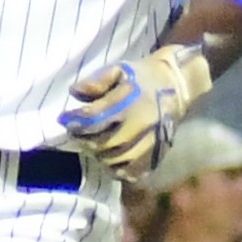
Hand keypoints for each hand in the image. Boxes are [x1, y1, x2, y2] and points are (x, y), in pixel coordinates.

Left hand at [59, 44, 215, 180]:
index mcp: (130, 102)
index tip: (65, 119)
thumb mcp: (119, 70)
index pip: (94, 120)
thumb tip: (74, 92)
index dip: (75, 122)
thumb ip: (96, 81)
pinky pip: (131, 172)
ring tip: (94, 143)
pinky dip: (117, 168)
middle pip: (102, 144)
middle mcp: (140, 125)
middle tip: (78, 133)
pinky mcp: (156, 155)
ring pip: (114, 160)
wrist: (176, 87)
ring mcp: (149, 143)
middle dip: (85, 140)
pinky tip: (111, 157)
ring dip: (99, 154)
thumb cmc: (142, 77)